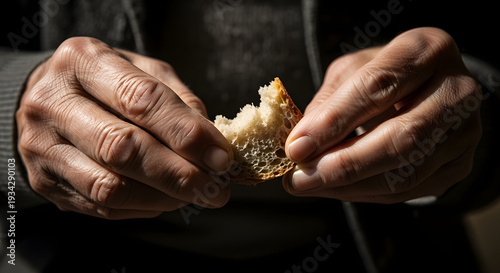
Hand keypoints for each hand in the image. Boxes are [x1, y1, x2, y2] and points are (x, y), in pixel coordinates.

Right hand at [17, 37, 232, 218]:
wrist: (48, 100)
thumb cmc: (107, 82)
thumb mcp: (144, 72)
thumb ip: (179, 100)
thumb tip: (212, 143)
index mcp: (84, 61)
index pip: (142, 100)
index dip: (187, 133)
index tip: (222, 157)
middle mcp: (53, 102)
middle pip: (122, 148)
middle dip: (179, 175)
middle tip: (216, 190)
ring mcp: (41, 147)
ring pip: (109, 186)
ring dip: (163, 198)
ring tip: (195, 196)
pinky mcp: (45, 182)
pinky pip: (100, 207)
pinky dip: (142, 208)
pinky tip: (165, 200)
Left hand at [283, 27, 480, 202]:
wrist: (431, 87)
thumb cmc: (386, 73)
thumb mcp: (354, 70)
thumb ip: (330, 101)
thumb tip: (303, 143)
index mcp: (427, 50)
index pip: (379, 87)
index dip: (335, 121)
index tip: (297, 146)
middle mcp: (458, 91)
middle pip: (402, 138)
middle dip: (343, 165)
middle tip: (300, 178)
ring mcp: (465, 132)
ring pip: (406, 173)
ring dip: (349, 186)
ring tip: (309, 185)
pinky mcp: (460, 164)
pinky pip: (408, 190)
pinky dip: (365, 193)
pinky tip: (335, 189)